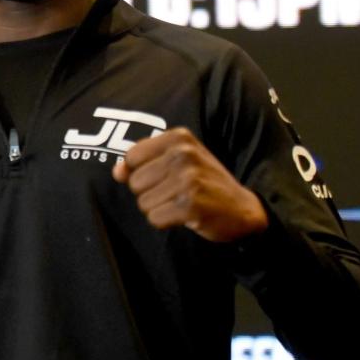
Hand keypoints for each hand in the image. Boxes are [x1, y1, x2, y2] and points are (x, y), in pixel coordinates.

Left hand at [111, 127, 266, 242]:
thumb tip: (117, 172)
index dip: (141, 172)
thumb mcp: (176, 161)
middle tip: (175, 193)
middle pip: (135, 182)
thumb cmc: (204, 183)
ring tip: (180, 203)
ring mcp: (188, 179)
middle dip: (150, 193)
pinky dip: (165, 222)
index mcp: (179, 137)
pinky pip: (154, 218)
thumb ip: (143, 161)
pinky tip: (184, 215)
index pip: (132, 157)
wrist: (243, 209)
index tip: (163, 176)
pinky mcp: (191, 205)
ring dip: (158, 208)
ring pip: (143, 202)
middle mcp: (183, 154)